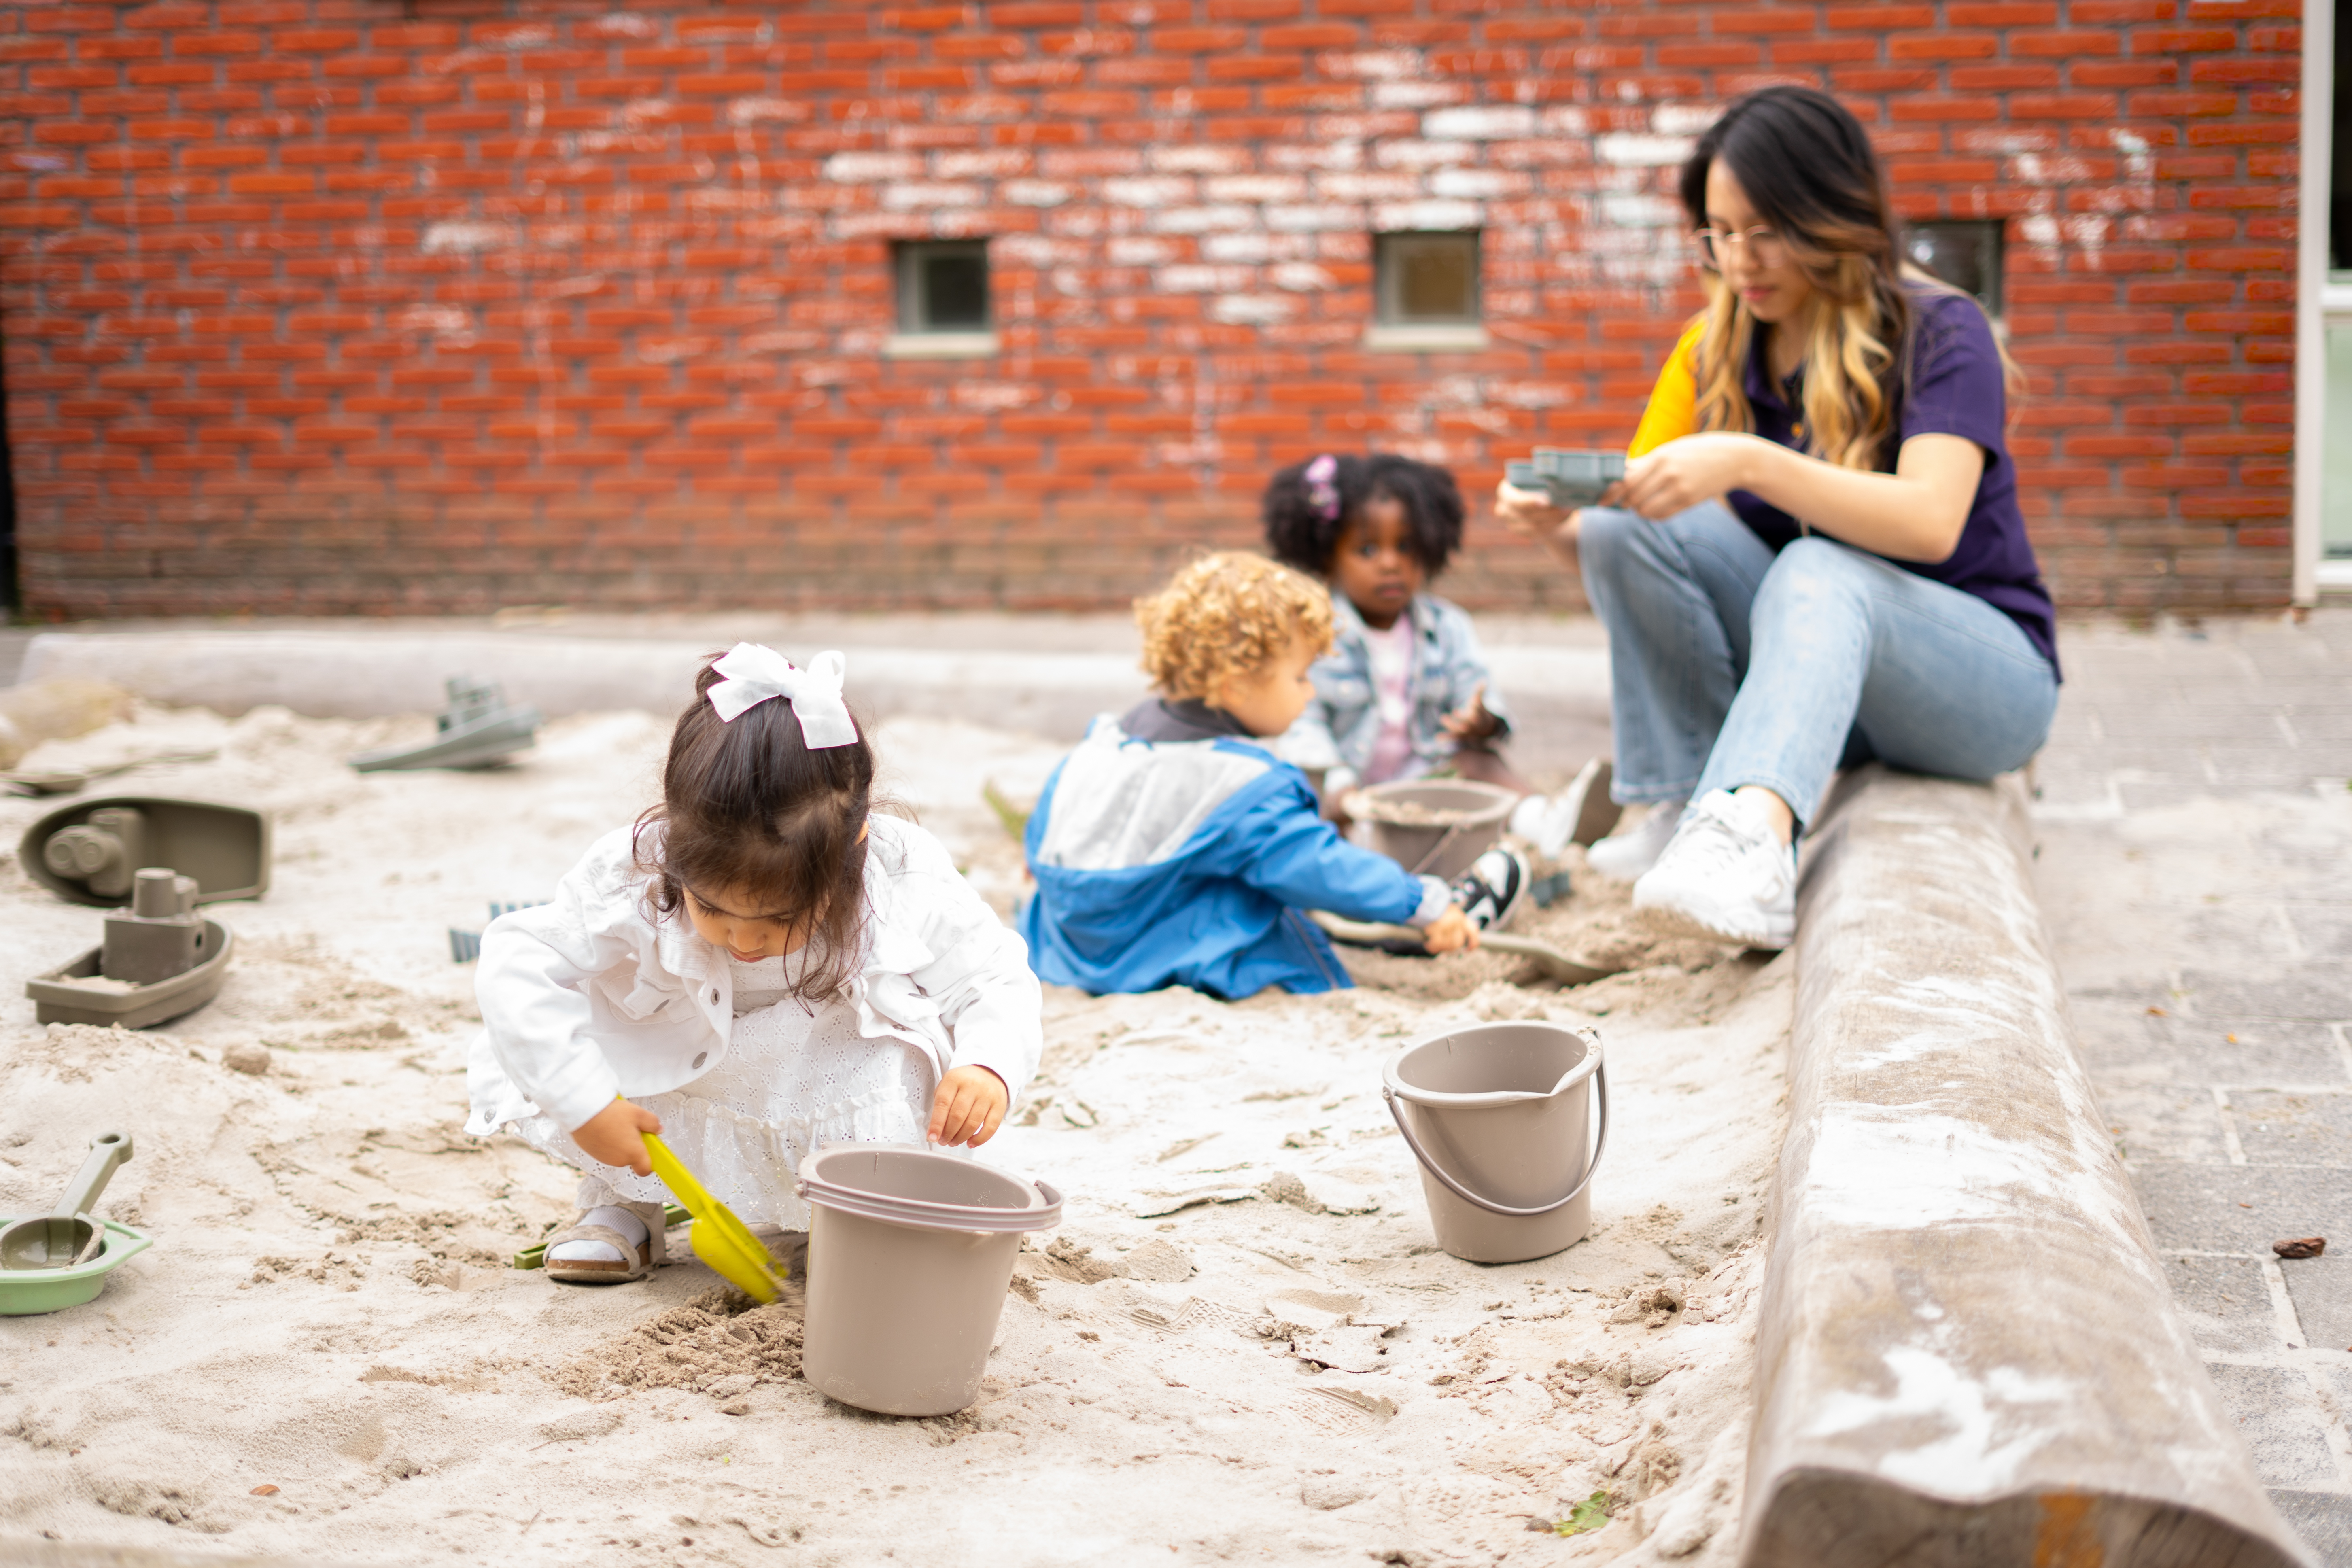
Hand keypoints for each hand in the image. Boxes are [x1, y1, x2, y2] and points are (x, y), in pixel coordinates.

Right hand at [573, 1098, 661, 1176]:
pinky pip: (606, 1151)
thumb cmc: (611, 1113)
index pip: (645, 1169)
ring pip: (618, 1154)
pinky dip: (608, 1143)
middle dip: (634, 1146)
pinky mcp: (592, 1154)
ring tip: (616, 1125)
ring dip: (620, 1143)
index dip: (649, 1162)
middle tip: (632, 1128)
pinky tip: (605, 1128)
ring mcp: (604, 1159)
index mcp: (633, 1153)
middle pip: (631, 1158)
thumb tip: (658, 1129)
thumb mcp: (638, 1113)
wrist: (583, 1111)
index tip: (650, 1150)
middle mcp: (618, 1160)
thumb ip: (652, 1123)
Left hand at [929, 1065, 1008, 1147]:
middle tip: (943, 1141)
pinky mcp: (999, 1105)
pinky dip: (979, 1139)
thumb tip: (935, 1131)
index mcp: (954, 1079)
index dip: (936, 1123)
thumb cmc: (963, 1084)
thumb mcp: (948, 1085)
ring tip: (954, 1141)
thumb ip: (940, 1105)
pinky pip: (990, 1127)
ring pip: (972, 1123)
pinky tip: (971, 1143)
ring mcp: (987, 1095)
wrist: (988, 1073)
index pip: (943, 1104)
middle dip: (948, 1133)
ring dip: (961, 1137)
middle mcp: (972, 1085)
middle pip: (958, 1116)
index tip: (932, 1137)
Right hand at [1421, 905, 1481, 954]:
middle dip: (1448, 947)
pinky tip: (1427, 944)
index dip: (1472, 943)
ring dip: (1439, 947)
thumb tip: (1453, 943)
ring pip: (1448, 945)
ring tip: (1431, 943)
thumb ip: (1453, 924)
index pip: (1473, 931)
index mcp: (1460, 916)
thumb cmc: (1431, 907)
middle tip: (1440, 946)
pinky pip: (1437, 944)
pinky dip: (1432, 946)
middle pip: (1458, 942)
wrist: (1421, 898)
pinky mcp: (1438, 927)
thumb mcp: (1447, 913)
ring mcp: (1449, 923)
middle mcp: (1458, 919)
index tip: (1468, 949)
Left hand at [1439, 682, 1500, 745]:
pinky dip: (1445, 737)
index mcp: (1478, 716)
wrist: (1483, 728)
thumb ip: (1479, 691)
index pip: (1478, 712)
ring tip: (1443, 717)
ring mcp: (1466, 732)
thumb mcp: (1478, 701)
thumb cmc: (1478, 711)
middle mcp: (1472, 726)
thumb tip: (1483, 680)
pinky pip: (1453, 737)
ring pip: (1459, 730)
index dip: (1476, 708)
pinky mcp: (1460, 736)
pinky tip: (1437, 736)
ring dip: (1451, 724)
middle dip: (1462, 718)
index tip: (1473, 703)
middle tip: (1456, 711)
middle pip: (1468, 723)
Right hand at [1494, 479, 1573, 540]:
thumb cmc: (1537, 483)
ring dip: (1552, 519)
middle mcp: (1503, 509)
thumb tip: (1557, 479)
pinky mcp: (1520, 532)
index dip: (1529, 502)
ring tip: (1567, 511)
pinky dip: (1551, 526)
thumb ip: (1543, 478)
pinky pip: (1537, 533)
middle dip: (1546, 512)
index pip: (1514, 500)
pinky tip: (1562, 518)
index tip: (1547, 502)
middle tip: (1564, 508)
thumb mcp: (1537, 477)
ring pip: (1532, 526)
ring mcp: (1510, 523)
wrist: (1537, 498)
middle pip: (1524, 515)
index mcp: (1505, 491)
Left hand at [1614, 433, 1766, 520]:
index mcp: (1661, 456)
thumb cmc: (1697, 451)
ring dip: (1638, 510)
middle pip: (1632, 496)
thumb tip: (1619, 473)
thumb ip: (1646, 462)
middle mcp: (1668, 473)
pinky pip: (1661, 516)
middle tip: (1623, 501)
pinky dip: (1653, 515)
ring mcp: (1680, 489)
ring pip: (1645, 510)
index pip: (1626, 479)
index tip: (1606, 496)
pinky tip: (1655, 508)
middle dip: (1624, 502)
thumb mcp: (1671, 449)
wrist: (1734, 458)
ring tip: (1642, 504)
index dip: (1613, 491)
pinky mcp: (1689, 501)